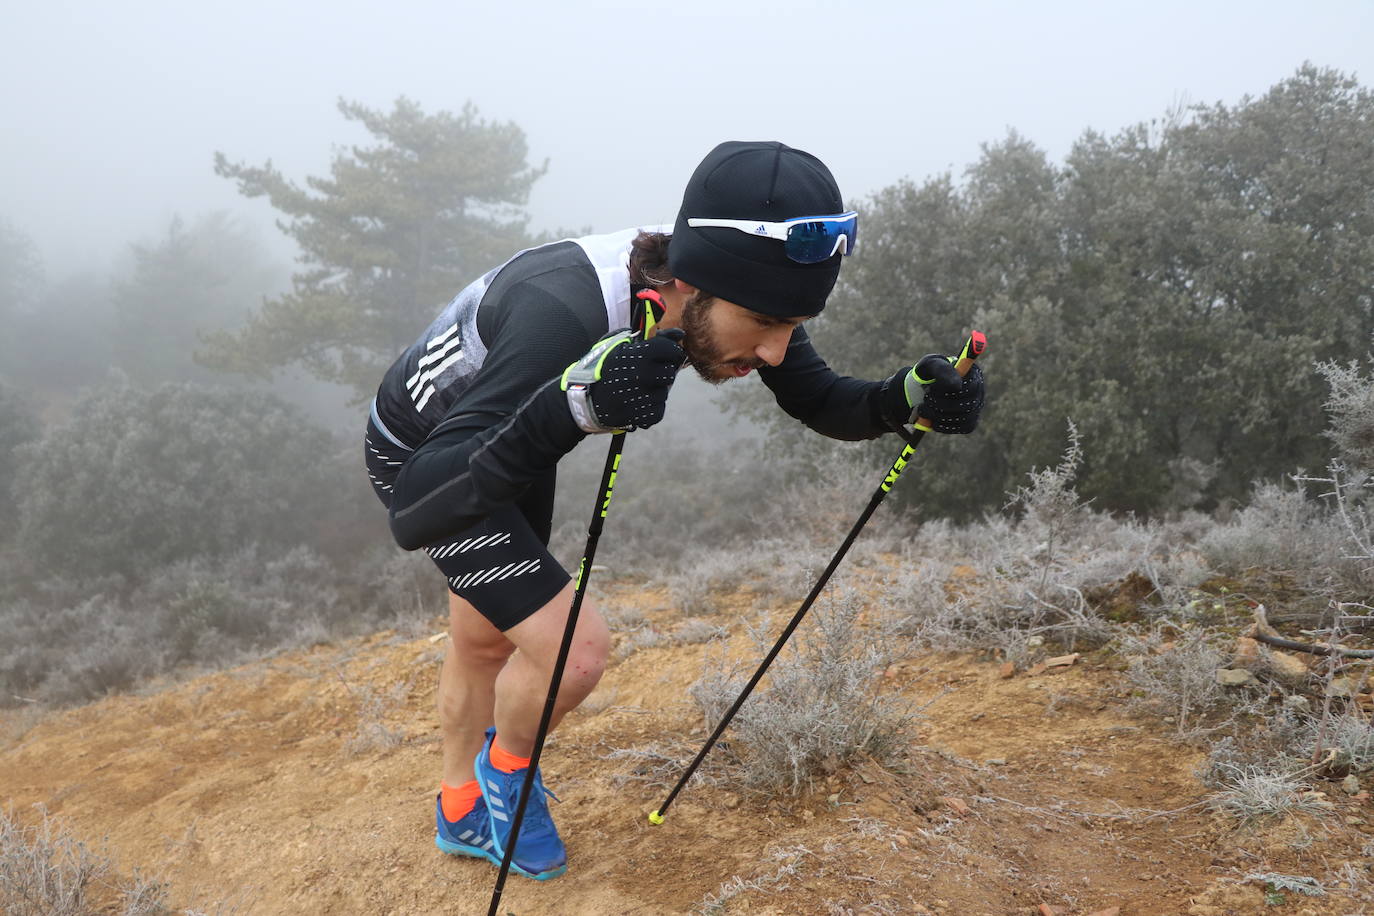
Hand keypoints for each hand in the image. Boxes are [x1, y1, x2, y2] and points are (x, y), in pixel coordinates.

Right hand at [562, 328, 686, 431]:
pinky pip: (657, 411)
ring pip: (663, 394)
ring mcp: (637, 397)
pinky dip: (651, 408)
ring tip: (640, 389)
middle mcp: (638, 375)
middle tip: (653, 373)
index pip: (668, 349)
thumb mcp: (617, 345)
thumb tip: (678, 333)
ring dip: (656, 392)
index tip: (669, 354)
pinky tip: (638, 402)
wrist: (581, 397)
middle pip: (669, 374)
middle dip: (664, 373)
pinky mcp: (637, 416)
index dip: (672, 351)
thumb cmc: (600, 368)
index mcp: (634, 355)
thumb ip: (647, 337)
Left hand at [881, 354, 984, 433]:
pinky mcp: (970, 421)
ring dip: (940, 416)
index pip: (970, 385)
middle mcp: (978, 391)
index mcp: (972, 373)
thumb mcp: (930, 366)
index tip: (930, 388)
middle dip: (942, 404)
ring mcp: (976, 407)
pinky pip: (964, 428)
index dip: (949, 390)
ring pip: (965, 417)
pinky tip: (932, 420)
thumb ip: (942, 370)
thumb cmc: (929, 374)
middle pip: (969, 404)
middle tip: (925, 400)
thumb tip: (957, 385)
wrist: (923, 390)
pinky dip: (946, 426)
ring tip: (923, 409)